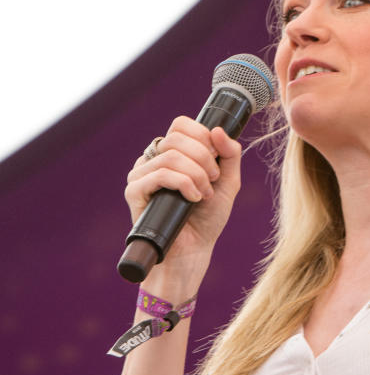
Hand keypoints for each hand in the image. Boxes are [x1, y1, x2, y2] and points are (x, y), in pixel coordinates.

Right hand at [124, 118, 241, 291]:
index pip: (181, 124)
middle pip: (177, 137)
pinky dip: (183, 183)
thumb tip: (217, 129)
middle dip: (204, 158)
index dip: (203, 136)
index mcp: (173, 152)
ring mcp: (141, 174)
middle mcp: (153, 159)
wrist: (194, 250)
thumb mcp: (228, 181)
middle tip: (213, 180)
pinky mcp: (134, 191)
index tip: (217, 159)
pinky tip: (193, 198)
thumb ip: (230, 154)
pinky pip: (159, 174)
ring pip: (170, 156)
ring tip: (205, 194)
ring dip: (197, 174)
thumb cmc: (208, 217)